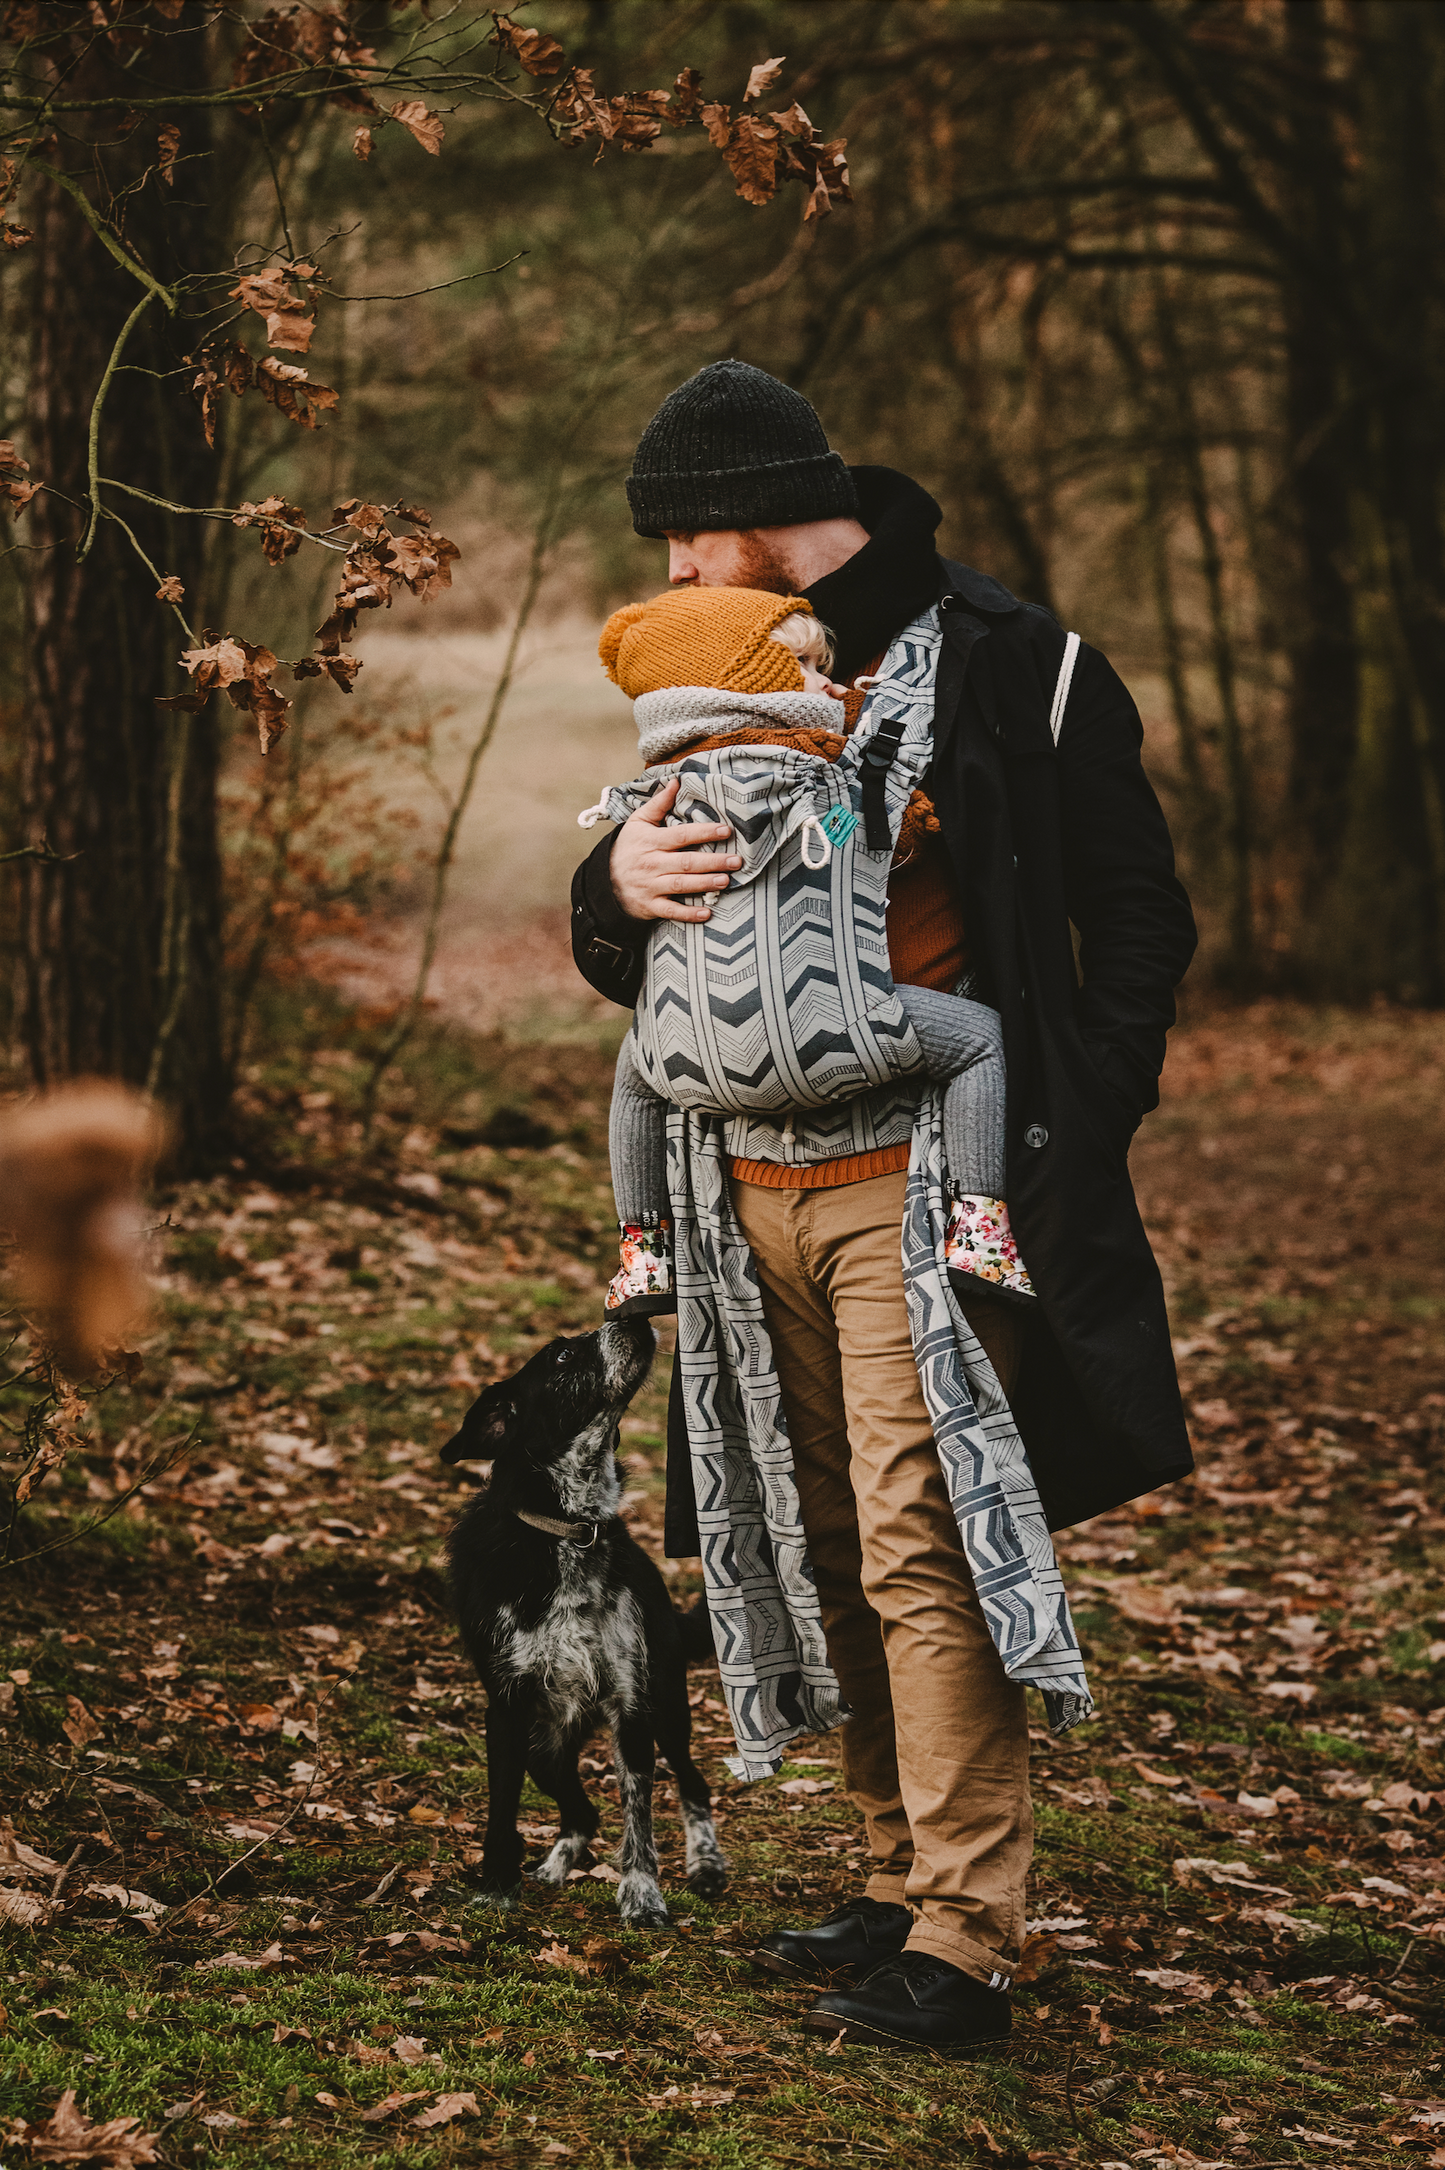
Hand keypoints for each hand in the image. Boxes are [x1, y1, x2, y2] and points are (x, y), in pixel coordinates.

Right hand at [611, 776, 741, 923]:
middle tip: (736, 861)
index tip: (725, 830)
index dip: (703, 832)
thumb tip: (676, 781)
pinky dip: (688, 914)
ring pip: (681, 885)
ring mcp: (651, 886)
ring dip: (705, 884)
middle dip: (713, 862)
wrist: (604, 881)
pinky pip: (671, 911)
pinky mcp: (650, 906)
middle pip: (686, 862)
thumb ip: (659, 803)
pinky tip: (706, 913)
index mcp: (651, 841)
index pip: (681, 835)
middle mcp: (652, 863)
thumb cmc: (628, 847)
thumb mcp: (638, 822)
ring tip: (726, 881)